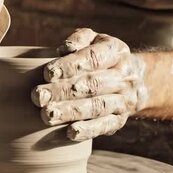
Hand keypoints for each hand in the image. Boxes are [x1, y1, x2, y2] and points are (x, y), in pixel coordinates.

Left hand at [31, 28, 147, 140]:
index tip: (47, 73)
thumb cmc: (102, 57)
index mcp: (116, 51)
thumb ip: (79, 40)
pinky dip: (88, 130)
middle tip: (38, 96)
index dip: (70, 66)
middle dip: (63, 91)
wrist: (135, 80)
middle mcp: (123, 76)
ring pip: (97, 106)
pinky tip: (70, 133)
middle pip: (92, 84)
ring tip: (47, 115)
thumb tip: (64, 49)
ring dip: (71, 112)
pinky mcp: (120, 120)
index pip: (93, 58)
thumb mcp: (94, 40)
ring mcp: (124, 100)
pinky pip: (105, 126)